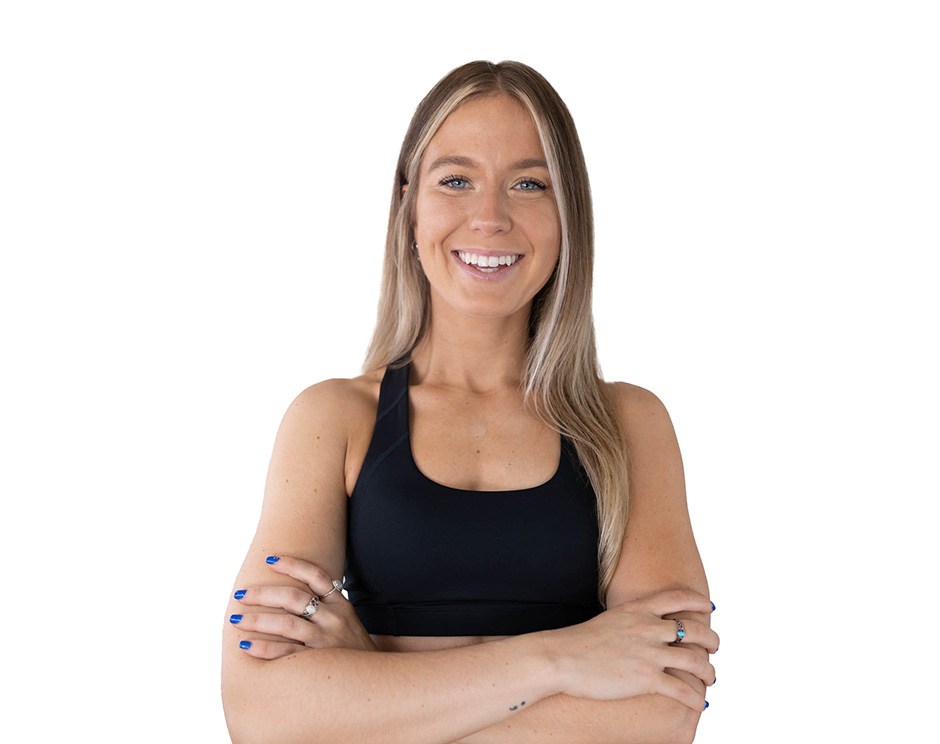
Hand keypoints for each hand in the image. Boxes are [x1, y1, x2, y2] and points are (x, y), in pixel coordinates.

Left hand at [229, 555, 376, 657]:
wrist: (377, 682)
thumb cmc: (355, 651)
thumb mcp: (349, 622)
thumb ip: (328, 607)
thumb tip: (297, 593)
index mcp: (341, 606)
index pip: (317, 576)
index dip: (293, 565)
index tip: (270, 560)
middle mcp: (334, 620)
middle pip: (294, 597)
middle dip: (263, 594)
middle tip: (241, 594)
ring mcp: (326, 642)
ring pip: (287, 623)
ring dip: (257, 619)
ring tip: (236, 619)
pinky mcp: (318, 663)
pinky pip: (285, 653)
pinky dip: (263, 648)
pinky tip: (246, 645)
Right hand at [544, 588, 717, 710]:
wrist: (561, 658)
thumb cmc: (580, 642)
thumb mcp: (610, 619)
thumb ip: (631, 621)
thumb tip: (644, 627)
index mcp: (638, 610)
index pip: (678, 598)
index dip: (698, 601)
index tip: (709, 607)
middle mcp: (648, 628)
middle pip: (695, 630)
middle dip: (711, 639)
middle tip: (714, 646)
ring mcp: (648, 653)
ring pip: (695, 661)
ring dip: (709, 671)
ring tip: (711, 677)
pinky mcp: (646, 678)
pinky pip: (681, 689)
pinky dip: (695, 697)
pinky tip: (699, 702)